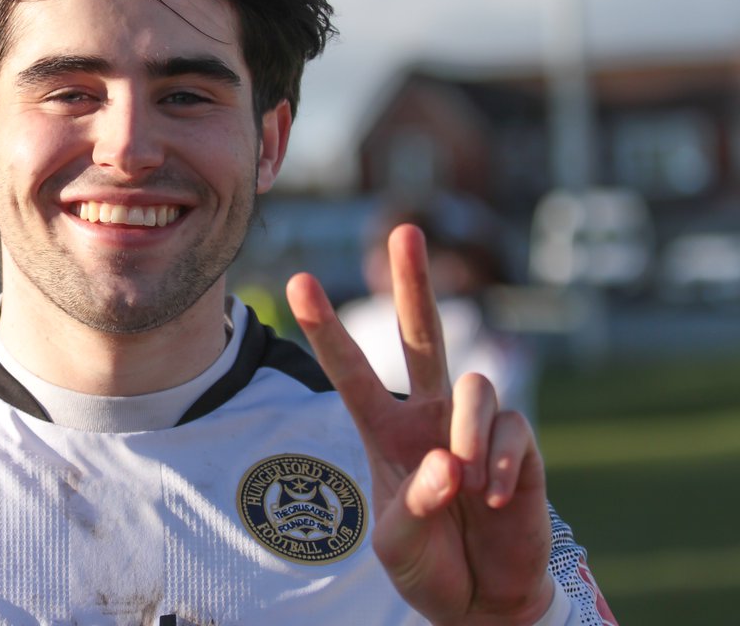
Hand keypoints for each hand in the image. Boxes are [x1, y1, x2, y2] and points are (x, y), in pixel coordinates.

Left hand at [286, 225, 552, 624]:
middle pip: (422, 335)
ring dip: (468, 434)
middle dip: (412, 284)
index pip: (351, 370)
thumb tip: (449, 463)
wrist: (483, 602)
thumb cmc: (428, 566)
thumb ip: (413, 506)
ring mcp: (475, 427)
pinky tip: (494, 498)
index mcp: (385, 429)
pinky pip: (514, 431)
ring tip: (468, 485)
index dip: (325, 328)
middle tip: (404, 230)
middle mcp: (429, 416)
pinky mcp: (521, 448)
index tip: (298, 282)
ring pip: (474, 386)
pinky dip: (502, 465)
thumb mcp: (397, 546)